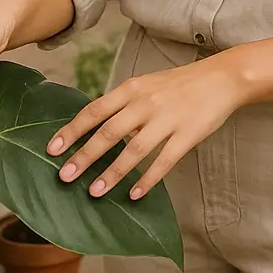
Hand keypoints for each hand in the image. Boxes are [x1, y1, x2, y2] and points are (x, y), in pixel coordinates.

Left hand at [46, 56, 245, 200]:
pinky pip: (163, 161)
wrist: (220, 78)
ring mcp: (167, 119)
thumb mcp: (145, 85)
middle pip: (109, 132)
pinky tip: (134, 194)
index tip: (52, 149)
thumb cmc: (177, 85)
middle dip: (84, 156)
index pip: (94, 111)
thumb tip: (91, 129)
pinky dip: (147, 179)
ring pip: (134, 150)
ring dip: (112, 173)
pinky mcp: (187, 135)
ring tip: (94, 192)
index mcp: (132, 88)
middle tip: (64, 176)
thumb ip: (121, 104)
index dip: (72, 131)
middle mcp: (146, 103)